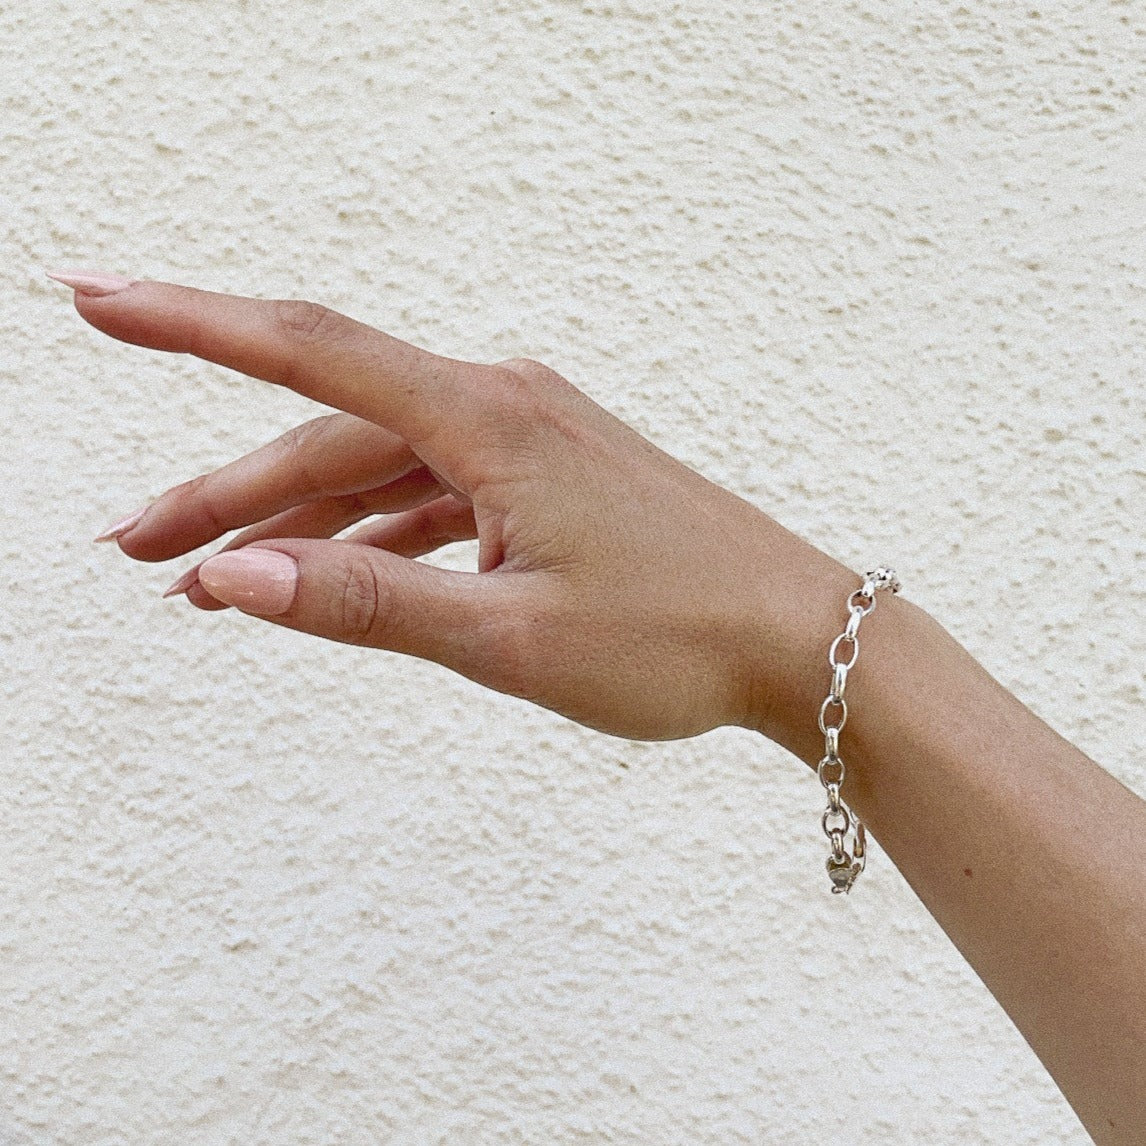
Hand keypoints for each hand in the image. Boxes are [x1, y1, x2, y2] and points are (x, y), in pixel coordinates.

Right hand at [63, 275, 849, 742]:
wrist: (801, 639)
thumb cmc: (677, 637)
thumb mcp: (509, 637)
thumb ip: (369, 605)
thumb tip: (237, 578)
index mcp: (489, 420)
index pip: (310, 351)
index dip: (193, 324)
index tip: (99, 299)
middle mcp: (504, 408)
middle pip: (332, 432)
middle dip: (227, 492)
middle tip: (138, 549)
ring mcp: (530, 443)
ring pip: (379, 467)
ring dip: (296, 518)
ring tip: (212, 576)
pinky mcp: (548, 482)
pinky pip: (434, 495)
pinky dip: (374, 531)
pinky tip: (332, 568)